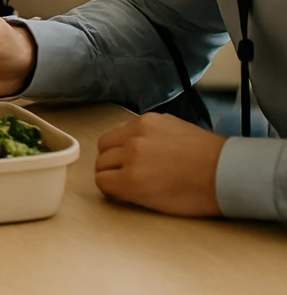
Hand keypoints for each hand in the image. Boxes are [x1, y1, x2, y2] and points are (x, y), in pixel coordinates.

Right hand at [95, 113, 226, 215]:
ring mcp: (139, 132)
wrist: (224, 171)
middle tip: (121, 173)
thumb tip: (116, 184)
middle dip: (109, 168)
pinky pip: (125, 127)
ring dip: (113, 150)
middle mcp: (131, 152)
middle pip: (100, 159)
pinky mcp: (149, 119)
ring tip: (129, 157)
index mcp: (133, 180)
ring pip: (106, 140)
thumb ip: (130, 192)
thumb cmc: (199, 193)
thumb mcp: (158, 205)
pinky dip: (128, 136)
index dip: (109, 186)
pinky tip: (143, 144)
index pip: (100, 180)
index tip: (116, 187)